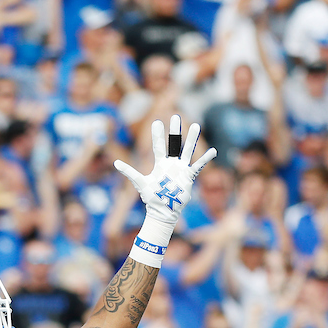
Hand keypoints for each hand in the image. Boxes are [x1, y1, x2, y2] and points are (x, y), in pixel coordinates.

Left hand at [114, 115, 216, 246]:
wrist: (163, 210)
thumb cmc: (152, 197)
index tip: (157, 121)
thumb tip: (115, 163)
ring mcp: (181, 169)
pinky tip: (213, 151)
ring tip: (196, 125)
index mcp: (160, 164)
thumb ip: (129, 172)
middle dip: (175, 131)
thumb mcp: (140, 183)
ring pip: (187, 151)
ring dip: (191, 139)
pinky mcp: (189, 177)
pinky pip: (198, 166)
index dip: (157, 134)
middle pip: (174, 144)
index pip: (159, 146)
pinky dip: (205, 159)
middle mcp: (171, 164)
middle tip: (176, 116)